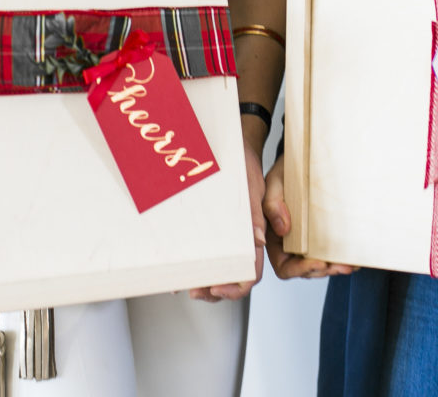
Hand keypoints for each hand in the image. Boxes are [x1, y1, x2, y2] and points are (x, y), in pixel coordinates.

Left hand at [189, 140, 266, 301]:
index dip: (237, 285)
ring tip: (187, 286)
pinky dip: (195, 266)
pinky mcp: (217, 227)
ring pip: (222, 269)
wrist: (236, 145)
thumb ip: (255, 212)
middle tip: (196, 291)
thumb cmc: (245, 162)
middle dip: (216, 290)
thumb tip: (258, 241)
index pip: (252, 269)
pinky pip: (209, 252)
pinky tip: (179, 271)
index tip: (218, 288)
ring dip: (206, 283)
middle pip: (235, 276)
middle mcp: (244, 237)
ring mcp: (231, 234)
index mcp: (256, 231)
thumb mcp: (250, 183)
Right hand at [262, 155, 354, 278]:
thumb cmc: (284, 171)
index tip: (319, 263)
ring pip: (320, 265)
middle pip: (304, 270)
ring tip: (351, 264)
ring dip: (335, 268)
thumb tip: (283, 229)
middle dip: (323, 271)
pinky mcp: (322, 233)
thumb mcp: (274, 181)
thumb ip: (272, 203)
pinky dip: (343, 258)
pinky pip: (331, 252)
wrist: (300, 159)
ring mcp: (306, 240)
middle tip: (341, 266)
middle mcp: (289, 242)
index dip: (299, 269)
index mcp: (273, 236)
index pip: (283, 265)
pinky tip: (355, 257)